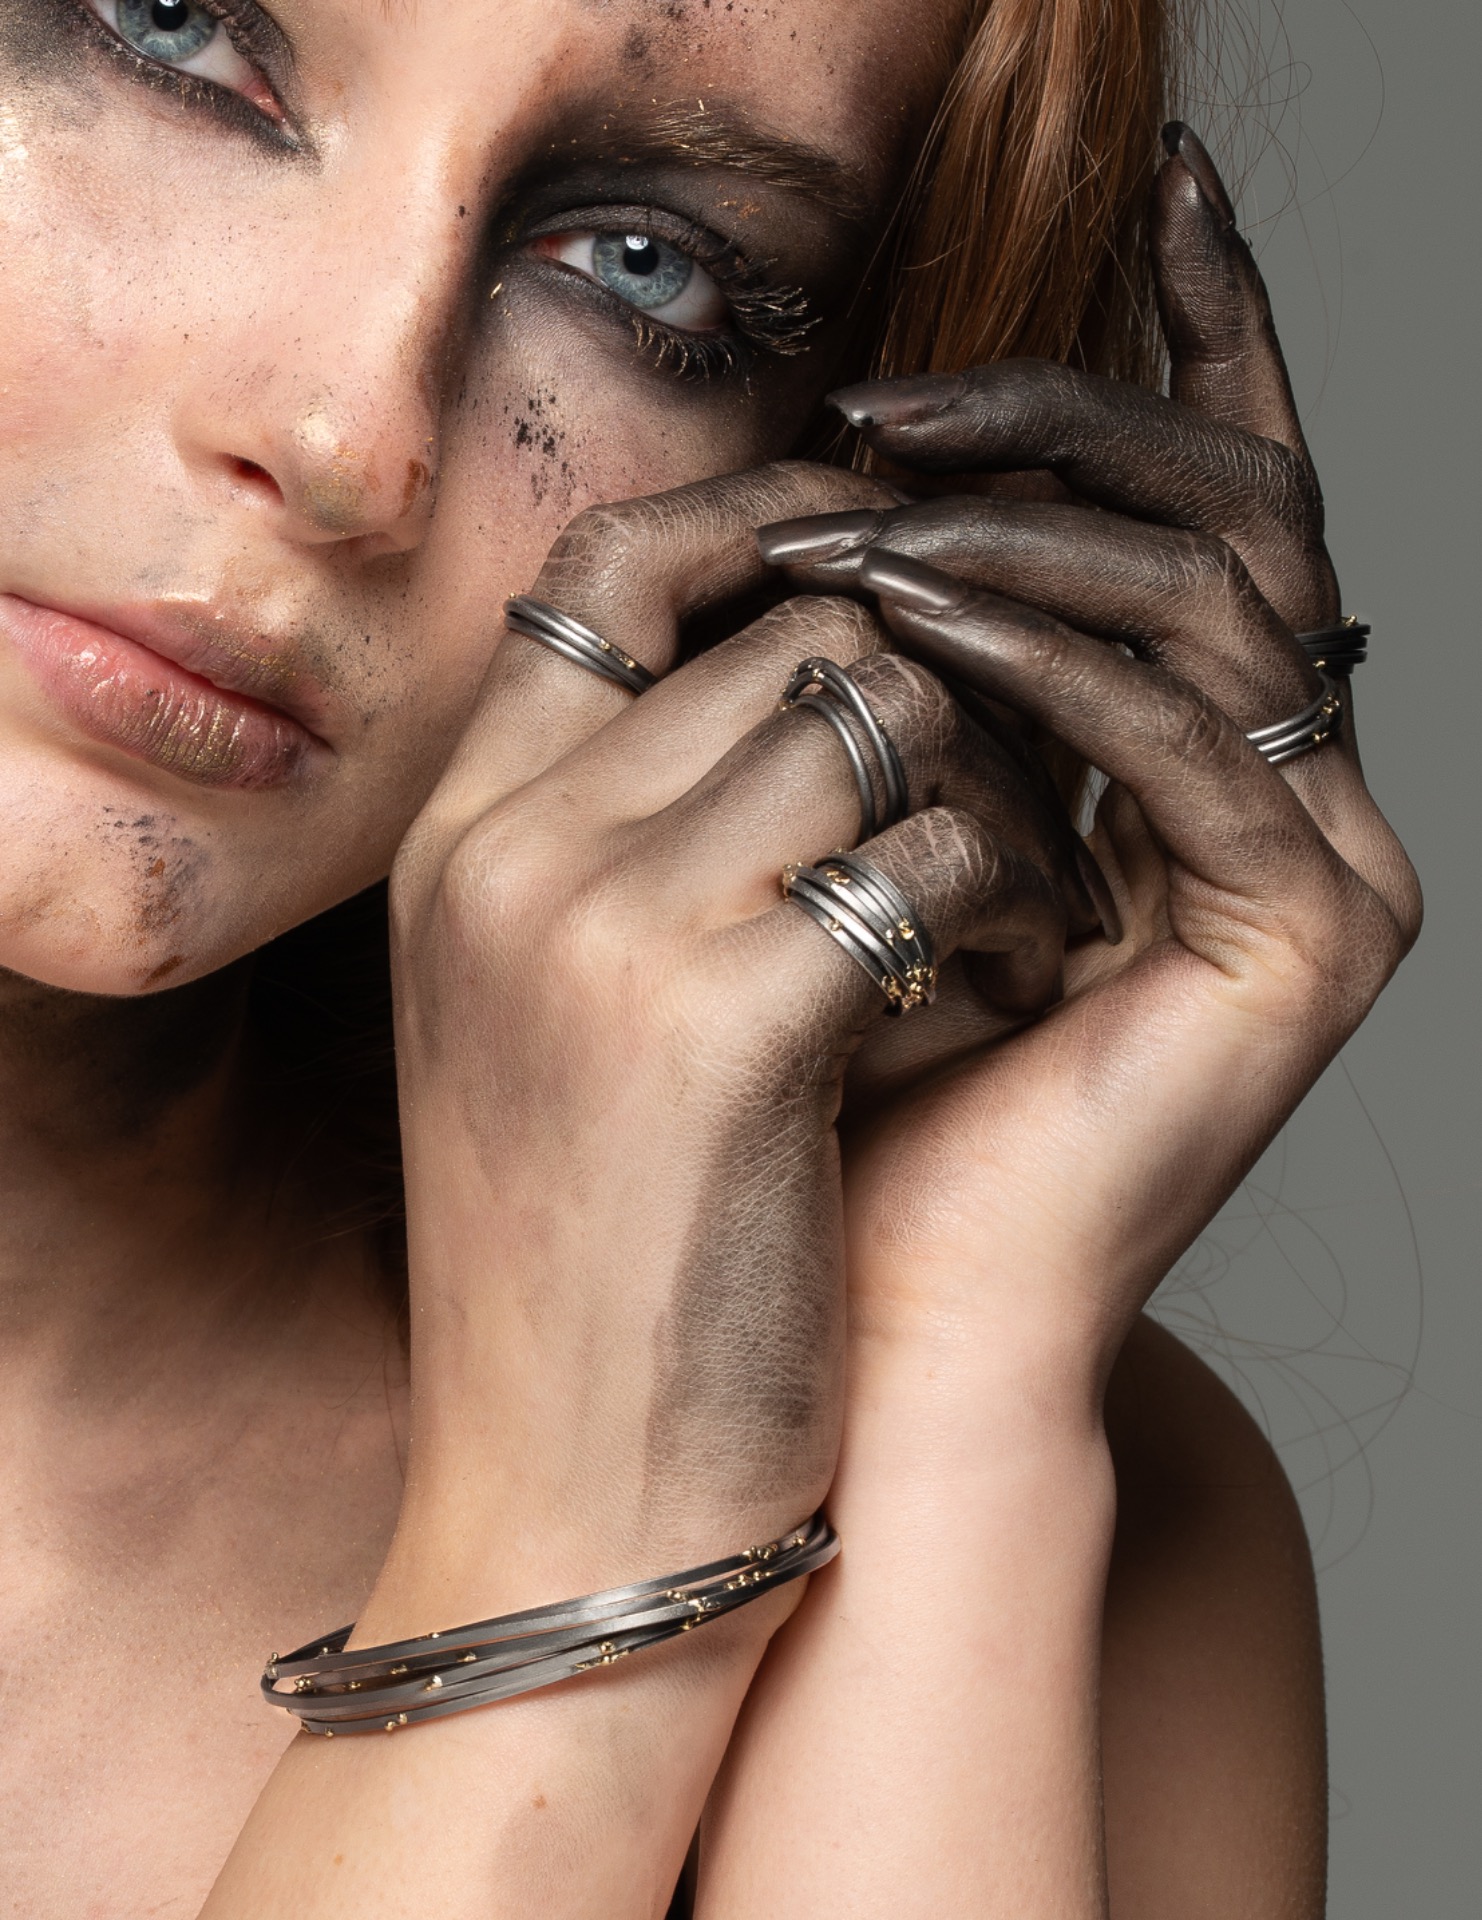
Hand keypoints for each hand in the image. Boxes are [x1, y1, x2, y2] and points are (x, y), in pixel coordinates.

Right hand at [376, 467, 1090, 1622]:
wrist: (569, 1496)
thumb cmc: (592, 1258)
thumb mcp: (552, 1018)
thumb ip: (632, 837)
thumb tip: (826, 680)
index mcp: (459, 833)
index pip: (615, 567)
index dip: (765, 526)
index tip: (887, 559)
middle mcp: (508, 848)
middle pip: (797, 627)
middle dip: (940, 689)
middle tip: (1007, 796)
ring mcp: (599, 927)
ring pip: (886, 709)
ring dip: (994, 787)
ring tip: (1017, 903)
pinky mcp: (724, 1025)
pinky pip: (939, 851)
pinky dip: (1008, 901)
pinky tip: (1010, 987)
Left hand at [753, 123, 1419, 1402]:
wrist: (872, 1309)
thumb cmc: (845, 1078)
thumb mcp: (873, 812)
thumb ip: (919, 658)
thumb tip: (870, 484)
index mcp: (1201, 749)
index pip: (1211, 501)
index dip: (1194, 337)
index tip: (1150, 191)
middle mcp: (1290, 788)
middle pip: (1230, 511)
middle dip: (1063, 421)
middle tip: (887, 401)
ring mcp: (1321, 862)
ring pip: (1213, 600)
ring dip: (1022, 532)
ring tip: (854, 517)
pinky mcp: (1312, 939)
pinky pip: (1184, 742)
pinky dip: (1049, 665)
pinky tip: (911, 623)